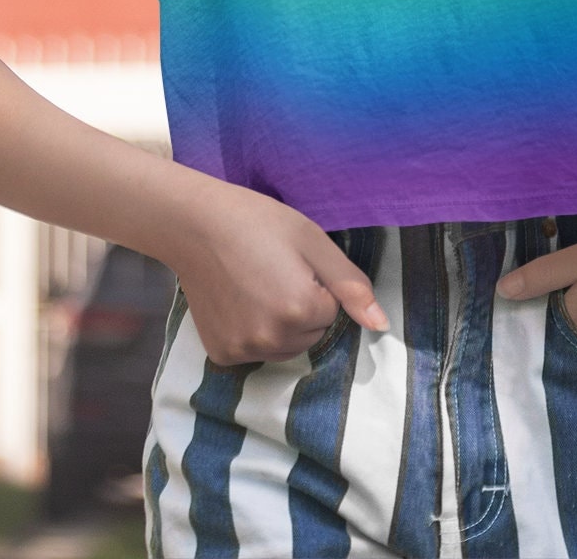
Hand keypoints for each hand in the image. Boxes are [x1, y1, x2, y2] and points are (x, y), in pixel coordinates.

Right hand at [161, 174, 388, 365]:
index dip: (316, 284)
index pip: (331, 312)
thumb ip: (351, 285)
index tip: (292, 262)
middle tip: (274, 272)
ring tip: (257, 285)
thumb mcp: (312, 241)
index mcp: (300, 310)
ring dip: (281, 325)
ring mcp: (244, 351)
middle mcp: (272, 339)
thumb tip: (382, 324)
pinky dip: (254, 333)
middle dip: (302, 309)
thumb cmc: (257, 222)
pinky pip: (256, 352)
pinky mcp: (222, 355)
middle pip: (310, 335)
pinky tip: (238, 301)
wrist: (194, 225)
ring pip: (285, 347)